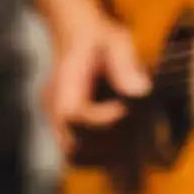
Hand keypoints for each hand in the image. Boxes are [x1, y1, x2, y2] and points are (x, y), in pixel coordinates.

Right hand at [43, 8, 150, 151]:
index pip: (73, 116)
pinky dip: (104, 157)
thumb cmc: (99, 37)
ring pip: (76, 156)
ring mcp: (57, 122)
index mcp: (63, 84)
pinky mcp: (67, 131)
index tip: (125, 110)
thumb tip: (140, 91)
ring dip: (106, 156)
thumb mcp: (116, 41)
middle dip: (108, 145)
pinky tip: (128, 145)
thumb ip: (125, 64)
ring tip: (133, 141)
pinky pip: (81, 156)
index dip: (102, 121)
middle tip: (136, 132)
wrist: (78, 36)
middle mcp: (53, 108)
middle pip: (73, 147)